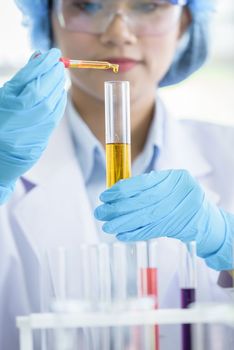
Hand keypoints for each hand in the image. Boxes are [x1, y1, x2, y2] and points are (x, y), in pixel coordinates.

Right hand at [0, 48, 66, 203]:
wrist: (0, 155)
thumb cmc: (0, 121)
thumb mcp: (4, 97)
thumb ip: (20, 80)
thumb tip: (38, 59)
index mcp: (6, 102)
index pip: (28, 78)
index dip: (42, 64)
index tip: (52, 53)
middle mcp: (20, 116)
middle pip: (43, 89)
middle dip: (53, 73)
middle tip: (59, 63)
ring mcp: (32, 128)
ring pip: (51, 102)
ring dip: (59, 85)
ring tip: (60, 75)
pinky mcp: (41, 138)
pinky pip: (55, 116)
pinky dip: (60, 101)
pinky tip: (61, 93)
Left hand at [95, 170, 226, 258]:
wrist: (206, 219)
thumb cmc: (181, 199)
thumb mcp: (169, 185)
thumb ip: (149, 186)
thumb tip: (117, 192)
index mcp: (177, 177)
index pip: (144, 183)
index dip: (122, 190)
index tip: (105, 196)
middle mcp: (181, 192)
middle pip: (144, 201)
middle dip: (119, 208)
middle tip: (100, 212)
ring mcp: (182, 210)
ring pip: (147, 217)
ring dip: (124, 223)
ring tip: (107, 226)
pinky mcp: (180, 227)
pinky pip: (154, 230)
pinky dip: (136, 233)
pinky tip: (121, 234)